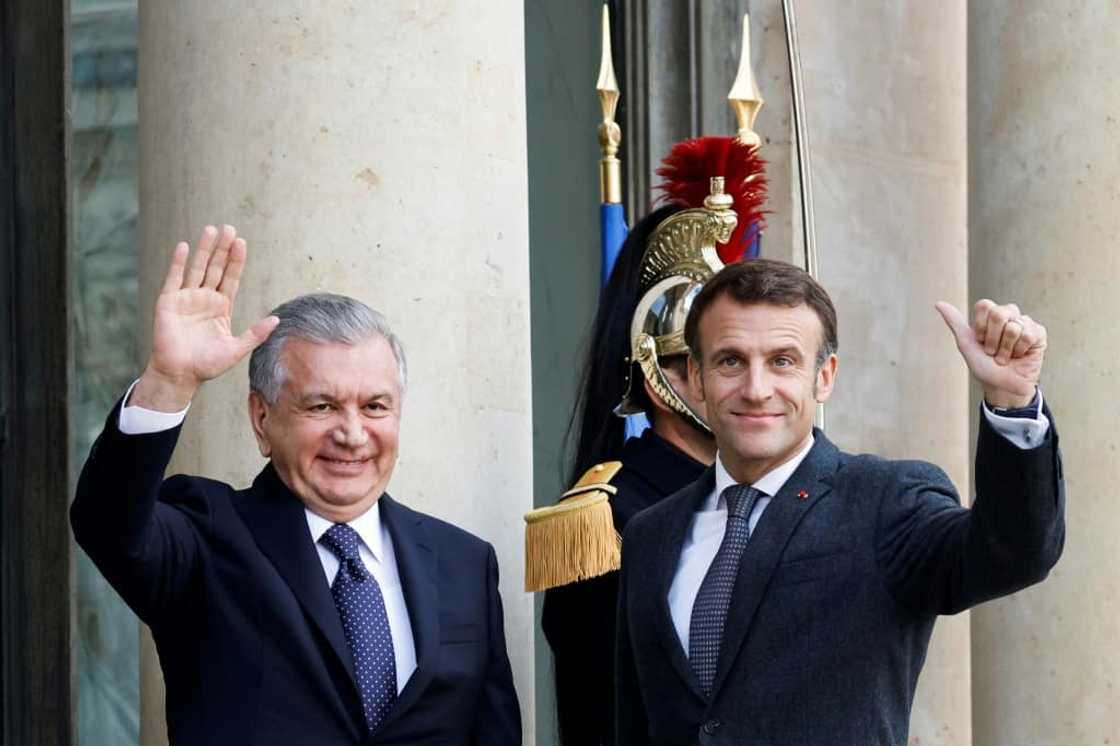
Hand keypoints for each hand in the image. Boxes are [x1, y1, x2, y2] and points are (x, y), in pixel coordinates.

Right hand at [130, 226, 278, 410]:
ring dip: (203, 249)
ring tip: (210, 229)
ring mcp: (186, 298)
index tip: (242, 242)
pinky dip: (179, 262)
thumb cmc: (207, 365)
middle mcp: (204, 299)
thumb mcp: (236, 348)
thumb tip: (276, 319)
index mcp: (221, 307)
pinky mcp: (168, 302)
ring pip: (197, 268)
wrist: (180, 374)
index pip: (230, 278)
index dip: (236, 261)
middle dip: (222, 249)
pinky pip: (174, 278)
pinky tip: (184, 246)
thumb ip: (255, 334)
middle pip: (215, 268)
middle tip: (229, 228)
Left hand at [935, 299, 1046, 408]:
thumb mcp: (966, 344)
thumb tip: (938, 303)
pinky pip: (1028, 335)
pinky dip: (1020, 350)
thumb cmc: (984, 365)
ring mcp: (1025, 323)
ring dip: (1006, 349)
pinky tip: (1019, 356)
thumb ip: (955, 322)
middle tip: (992, 351)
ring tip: (1005, 356)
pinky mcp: (1039, 334)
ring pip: (1013, 327)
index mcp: (991, 315)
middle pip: (999, 313)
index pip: (984, 305)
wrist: (1000, 386)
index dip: (980, 327)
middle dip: (992, 339)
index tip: (980, 341)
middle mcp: (1009, 315)